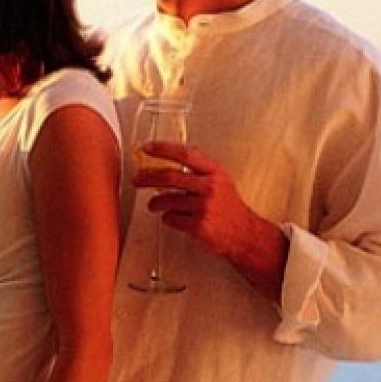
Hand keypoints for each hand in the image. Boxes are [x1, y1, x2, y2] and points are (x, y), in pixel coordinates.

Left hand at [138, 141, 275, 272]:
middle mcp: (209, 187)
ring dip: (155, 202)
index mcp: (214, 172)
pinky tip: (172, 218)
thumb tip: (176, 154)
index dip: (164, 149)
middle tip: (137, 178)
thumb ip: (201, 168)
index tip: (147, 148)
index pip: (185, 154)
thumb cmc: (229, 207)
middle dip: (148, 177)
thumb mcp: (221, 180)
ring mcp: (203, 207)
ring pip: (167, 200)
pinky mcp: (197, 225)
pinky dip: (167, 218)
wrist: (243, 233)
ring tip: (153, 204)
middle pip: (170, 177)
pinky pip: (171, 218)